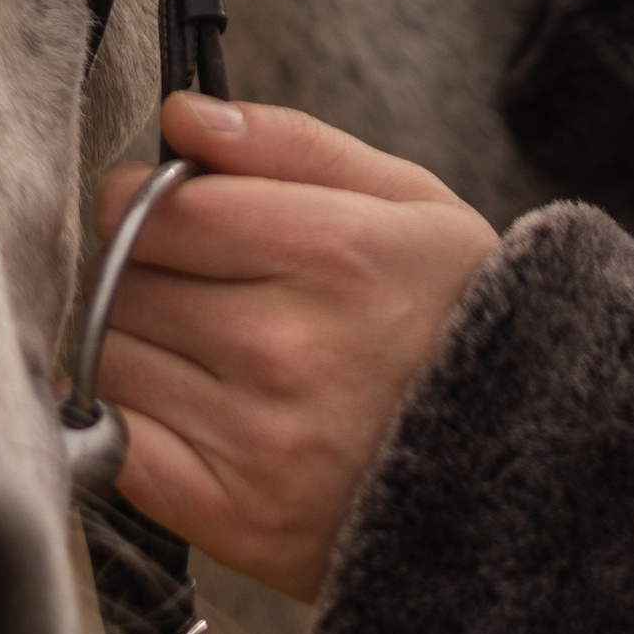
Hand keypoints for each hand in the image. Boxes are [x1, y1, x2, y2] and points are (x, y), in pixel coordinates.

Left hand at [93, 94, 498, 601]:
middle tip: (189, 281)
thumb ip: (289, 144)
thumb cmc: (455, 315)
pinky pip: (117, 447)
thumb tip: (182, 116)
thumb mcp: (409, 201)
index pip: (159, 209)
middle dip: (138, 269)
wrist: (522, 469)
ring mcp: (259, 440)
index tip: (157, 207)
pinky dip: (123, 421)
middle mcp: (288, 346)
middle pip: (126, 281)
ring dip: (131, 343)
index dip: (138, 199)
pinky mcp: (234, 517)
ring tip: (196, 346)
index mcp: (335, 251)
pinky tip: (179, 408)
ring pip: (110, 358)